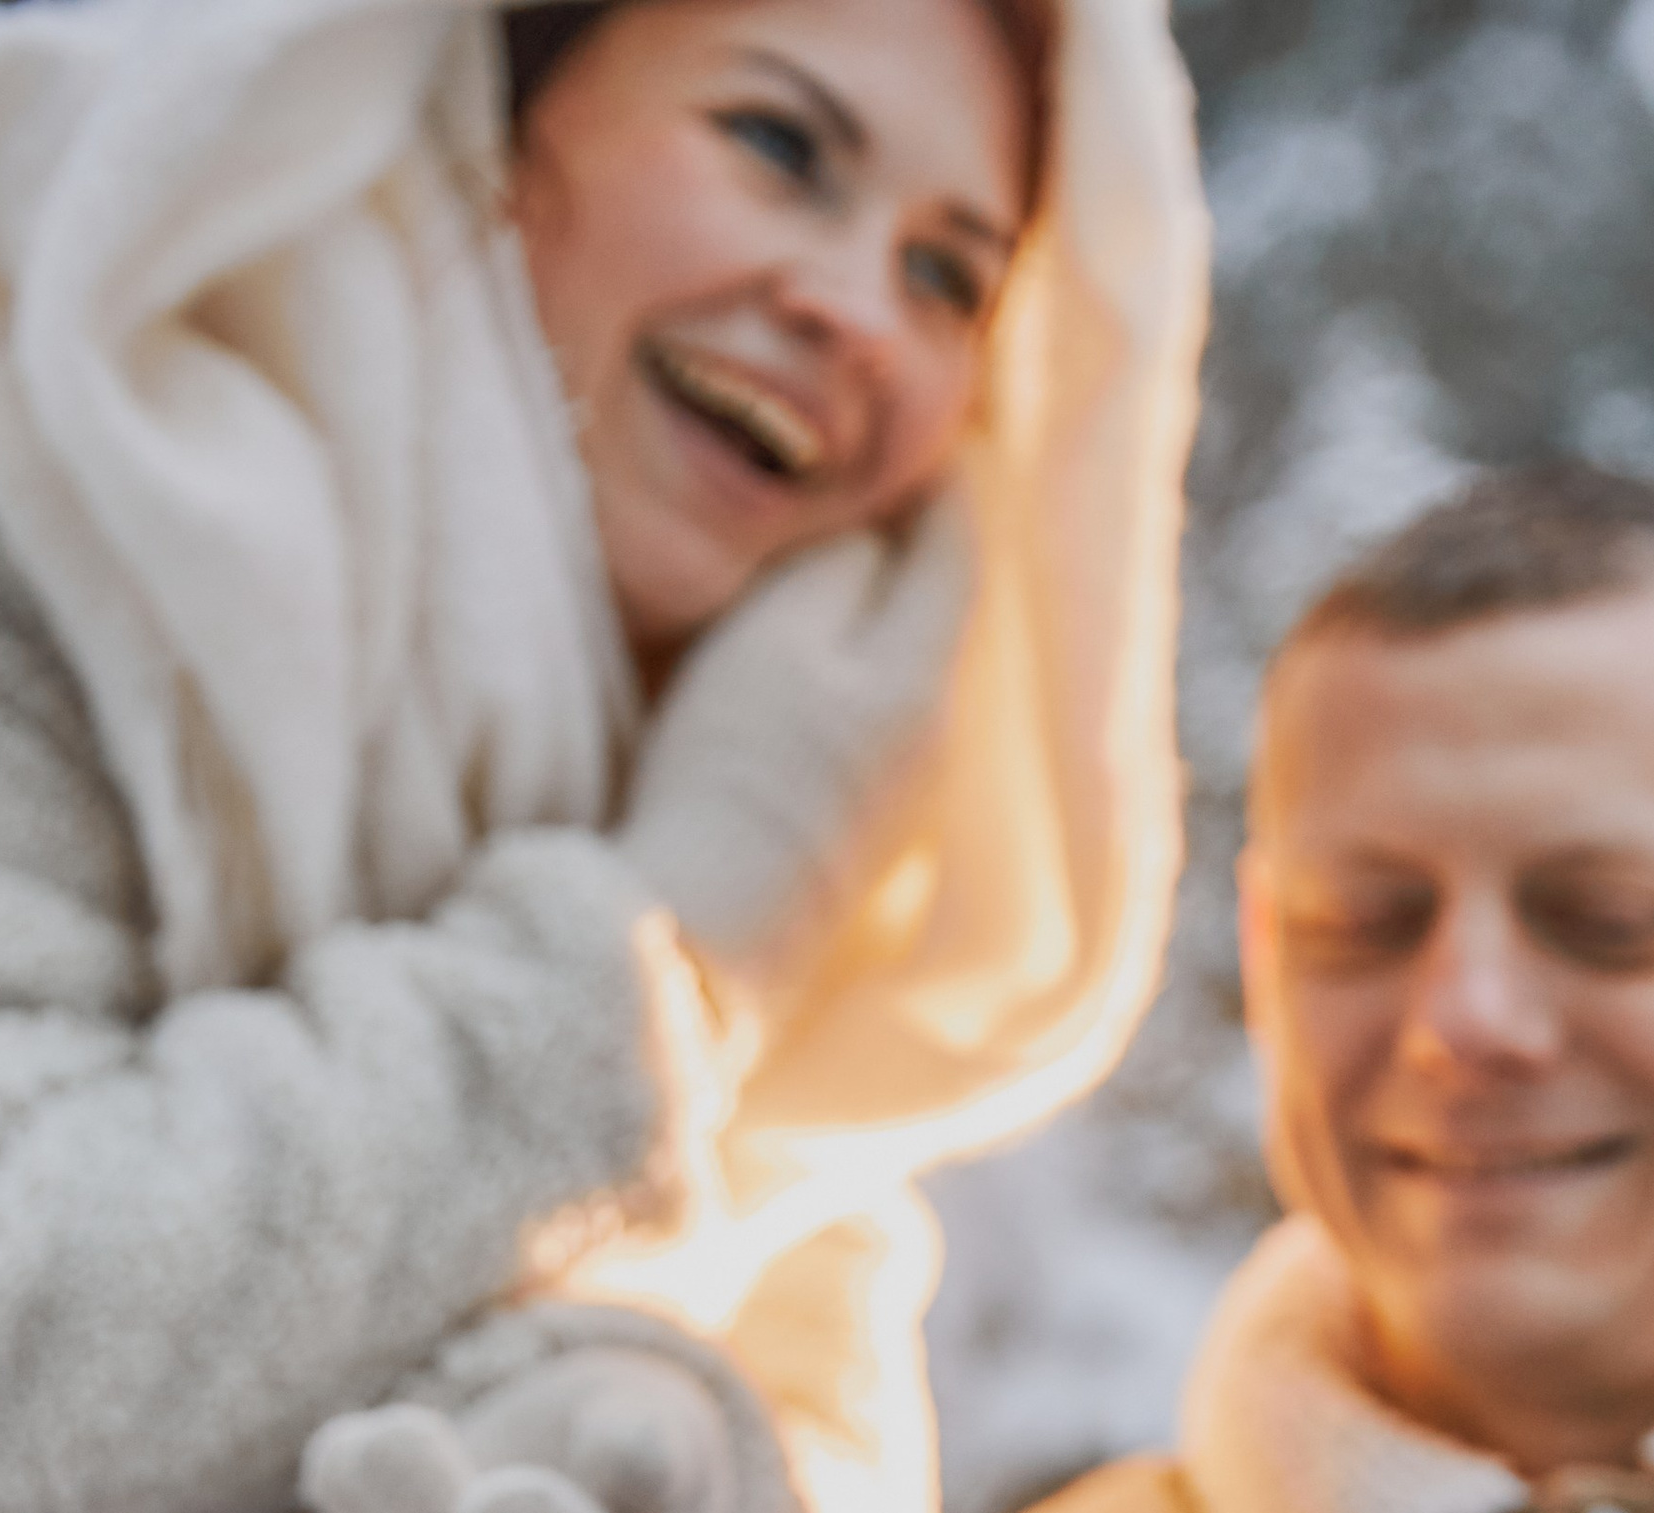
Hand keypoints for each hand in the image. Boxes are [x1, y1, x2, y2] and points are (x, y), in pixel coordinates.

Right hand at [618, 492, 974, 991]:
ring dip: (883, 618)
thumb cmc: (730, 770)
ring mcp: (901, 805)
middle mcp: (934, 741)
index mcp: (923, 675)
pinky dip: (859, 681)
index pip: (954, 545)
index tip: (918, 430)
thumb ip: (836, 564)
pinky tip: (814, 675)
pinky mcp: (857, 852)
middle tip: (878, 482)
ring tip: (840, 564)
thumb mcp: (776, 632)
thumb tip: (880, 529)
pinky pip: (876, 731)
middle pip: (938, 614)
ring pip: (907, 674)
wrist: (699, 940)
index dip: (938, 478)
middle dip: (915, 547)